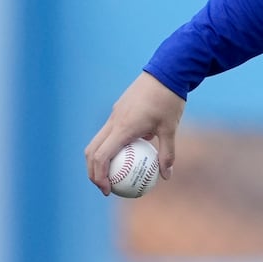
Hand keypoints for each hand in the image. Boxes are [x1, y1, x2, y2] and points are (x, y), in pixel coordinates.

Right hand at [83, 71, 185, 194]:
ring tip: (113, 174)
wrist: (166, 71)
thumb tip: (166, 176)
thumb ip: (167, 153)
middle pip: (92, 151)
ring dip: (99, 159)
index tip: (107, 190)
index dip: (99, 176)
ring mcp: (114, 115)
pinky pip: (109, 132)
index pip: (102, 157)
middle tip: (105, 187)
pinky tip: (128, 154)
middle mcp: (114, 121)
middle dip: (93, 172)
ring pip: (97, 141)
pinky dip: (110, 146)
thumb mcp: (171, 128)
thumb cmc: (169, 100)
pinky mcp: (118, 110)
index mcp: (123, 128)